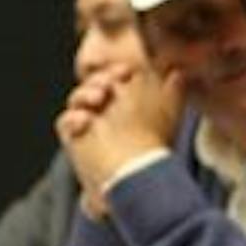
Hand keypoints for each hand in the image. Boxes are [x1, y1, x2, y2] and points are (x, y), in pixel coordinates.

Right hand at [56, 63, 183, 201]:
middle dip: (98, 79)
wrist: (139, 174)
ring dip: (85, 93)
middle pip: (92, 85)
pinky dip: (73, 118)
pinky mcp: (76, 140)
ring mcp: (90, 126)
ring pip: (77, 99)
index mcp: (127, 104)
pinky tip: (86, 121)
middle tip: (109, 83)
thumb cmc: (153, 142)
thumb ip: (175, 91)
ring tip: (99, 98)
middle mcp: (108, 113)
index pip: (114, 80)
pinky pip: (65, 122)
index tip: (126, 71)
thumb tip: (180, 72)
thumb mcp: (168, 113)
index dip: (116, 72)